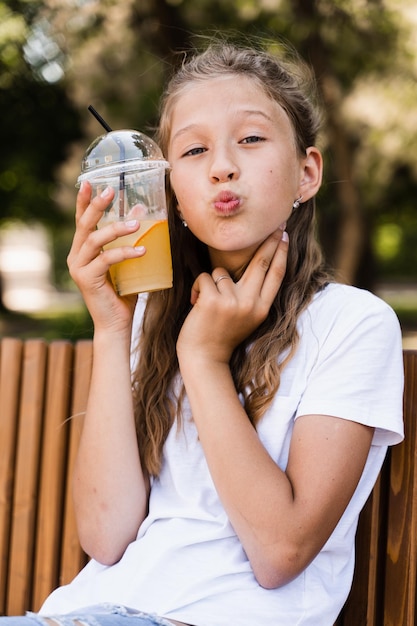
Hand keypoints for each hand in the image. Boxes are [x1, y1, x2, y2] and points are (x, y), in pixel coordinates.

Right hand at [67, 181, 144, 332]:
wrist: (116, 323)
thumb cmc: (123, 293)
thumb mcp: (127, 262)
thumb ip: (130, 240)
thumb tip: (143, 212)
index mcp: (82, 251)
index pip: (81, 221)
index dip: (83, 201)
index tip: (90, 181)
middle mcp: (75, 257)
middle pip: (84, 225)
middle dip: (96, 205)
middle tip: (111, 191)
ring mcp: (78, 268)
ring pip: (95, 240)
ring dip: (116, 229)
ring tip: (137, 224)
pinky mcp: (86, 279)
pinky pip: (106, 260)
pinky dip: (125, 253)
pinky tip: (142, 250)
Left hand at [177, 228, 288, 363]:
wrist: (204, 357)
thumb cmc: (221, 335)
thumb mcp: (246, 317)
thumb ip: (252, 295)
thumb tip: (256, 266)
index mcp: (262, 309)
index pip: (275, 275)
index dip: (280, 253)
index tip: (283, 235)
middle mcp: (250, 304)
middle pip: (260, 263)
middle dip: (267, 241)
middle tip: (272, 225)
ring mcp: (232, 302)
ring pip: (221, 272)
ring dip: (211, 284)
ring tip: (207, 304)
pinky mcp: (213, 300)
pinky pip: (205, 277)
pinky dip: (198, 288)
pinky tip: (197, 305)